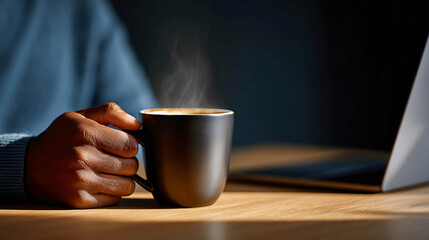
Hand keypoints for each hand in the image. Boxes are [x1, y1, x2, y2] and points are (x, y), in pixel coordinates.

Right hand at [25, 102, 140, 207]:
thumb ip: (111, 113)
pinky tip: (99, 183)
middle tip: (113, 159)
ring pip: (127, 185)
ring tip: (109, 172)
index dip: (130, 145)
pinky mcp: (79, 200)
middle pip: (132, 166)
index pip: (132, 145)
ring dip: (122, 179)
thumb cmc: (62, 138)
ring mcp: (81, 180)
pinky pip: (115, 199)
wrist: (29, 165)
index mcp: (87, 133)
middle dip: (127, 162)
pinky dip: (112, 193)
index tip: (120, 146)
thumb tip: (137, 125)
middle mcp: (83, 157)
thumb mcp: (81, 116)